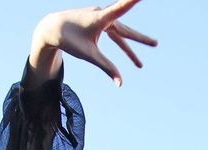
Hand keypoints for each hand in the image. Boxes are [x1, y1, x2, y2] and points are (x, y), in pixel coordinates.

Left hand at [34, 0, 156, 85]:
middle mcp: (102, 15)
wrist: (52, 28)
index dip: (132, 1)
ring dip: (129, 50)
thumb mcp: (88, 55)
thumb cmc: (69, 40)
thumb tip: (120, 83)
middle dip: (140, 40)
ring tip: (140, 65)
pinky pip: (113, 34)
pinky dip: (120, 44)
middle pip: (125, 31)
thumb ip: (106, 67)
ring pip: (119, 35)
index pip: (121, 9)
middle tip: (156, 44)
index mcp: (100, 19)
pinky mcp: (98, 21)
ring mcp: (100, 17)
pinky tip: (126, 54)